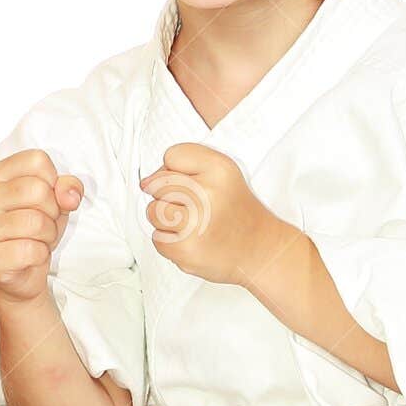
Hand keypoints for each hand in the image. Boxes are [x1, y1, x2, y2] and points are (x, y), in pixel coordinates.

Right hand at [0, 149, 83, 305]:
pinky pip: (31, 250)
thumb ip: (67, 187)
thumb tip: (68, 195)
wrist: (24, 272)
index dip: (53, 181)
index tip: (46, 197)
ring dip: (48, 235)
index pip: (37, 160)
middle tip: (43, 222)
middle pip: (38, 189)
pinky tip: (29, 255)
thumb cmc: (37, 230)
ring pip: (36, 222)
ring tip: (37, 239)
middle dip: (52, 210)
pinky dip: (40, 255)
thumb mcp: (57, 201)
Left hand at [139, 143, 284, 286]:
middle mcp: (208, 193)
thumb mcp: (222, 175)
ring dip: (165, 220)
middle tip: (195, 208)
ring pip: (153, 211)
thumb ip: (184, 167)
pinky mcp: (186, 248)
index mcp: (220, 169)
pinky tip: (192, 241)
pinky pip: (156, 238)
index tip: (193, 184)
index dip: (176, 171)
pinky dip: (170, 242)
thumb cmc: (235, 211)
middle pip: (157, 184)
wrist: (260, 250)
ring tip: (191, 225)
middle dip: (169, 196)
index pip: (171, 156)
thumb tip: (144, 183)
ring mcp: (196, 223)